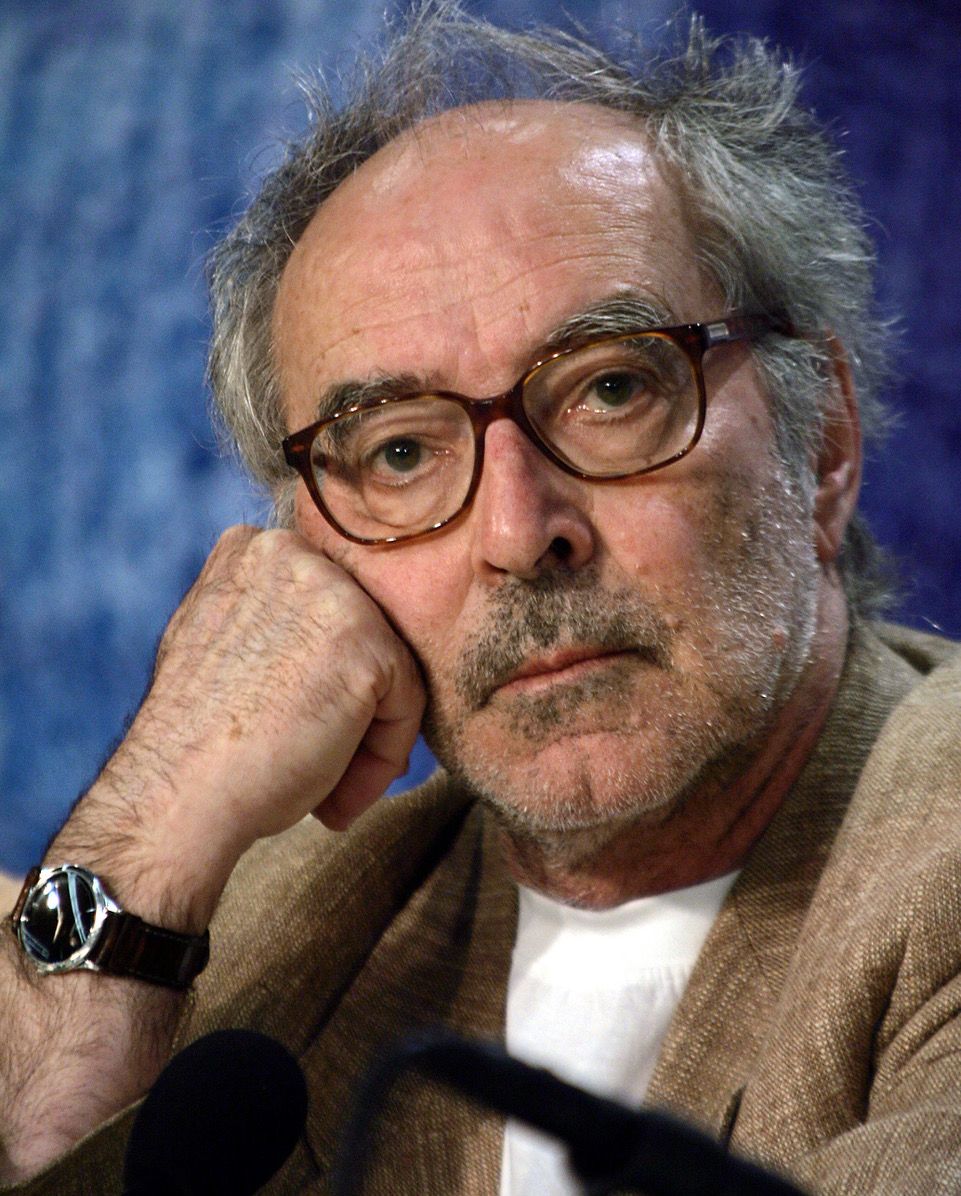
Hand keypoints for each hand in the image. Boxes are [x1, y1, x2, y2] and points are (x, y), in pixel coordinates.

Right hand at [73, 525, 424, 926]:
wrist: (176, 797)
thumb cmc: (195, 745)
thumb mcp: (218, 644)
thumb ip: (266, 618)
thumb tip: (319, 641)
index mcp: (253, 549)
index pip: (330, 608)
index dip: (322, 678)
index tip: (294, 732)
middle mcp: (292, 553)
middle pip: (365, 633)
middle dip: (351, 708)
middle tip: (317, 771)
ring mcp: (332, 593)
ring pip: (390, 669)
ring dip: (366, 741)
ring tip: (325, 794)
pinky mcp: (366, 643)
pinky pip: (407, 705)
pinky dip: (381, 760)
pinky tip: (333, 800)